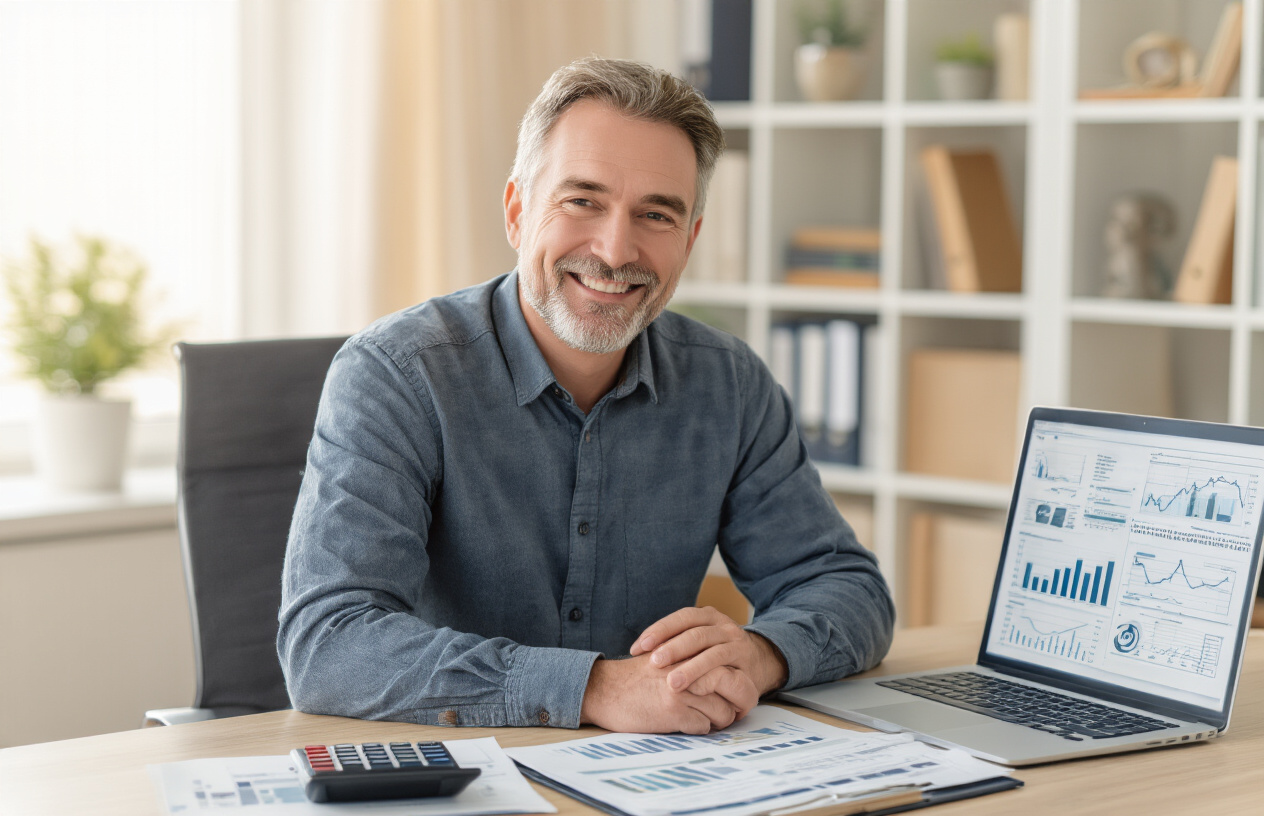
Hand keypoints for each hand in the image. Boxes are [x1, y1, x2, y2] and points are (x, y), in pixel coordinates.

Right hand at [580, 654, 755, 734]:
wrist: (604, 689)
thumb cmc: (636, 677)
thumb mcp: (667, 658)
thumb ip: (693, 662)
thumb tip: (724, 677)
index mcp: (690, 651)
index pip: (731, 667)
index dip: (740, 684)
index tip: (737, 696)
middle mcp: (690, 666)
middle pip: (735, 687)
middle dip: (737, 703)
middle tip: (733, 711)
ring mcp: (683, 689)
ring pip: (722, 711)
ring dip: (717, 719)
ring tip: (704, 719)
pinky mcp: (673, 710)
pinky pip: (703, 726)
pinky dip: (699, 728)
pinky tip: (685, 723)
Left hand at [630, 606, 788, 697]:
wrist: (759, 663)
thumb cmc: (717, 657)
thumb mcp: (699, 643)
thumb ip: (677, 643)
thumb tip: (636, 652)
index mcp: (707, 615)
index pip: (681, 617)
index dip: (658, 630)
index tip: (636, 648)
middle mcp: (723, 624)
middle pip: (694, 632)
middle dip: (672, 647)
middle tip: (652, 663)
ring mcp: (736, 641)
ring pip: (710, 650)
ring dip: (690, 666)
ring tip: (671, 683)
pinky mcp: (744, 660)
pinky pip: (725, 666)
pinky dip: (707, 675)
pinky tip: (694, 688)